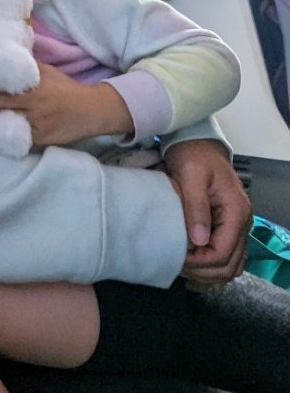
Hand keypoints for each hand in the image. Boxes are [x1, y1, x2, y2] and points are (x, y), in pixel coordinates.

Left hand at [0, 63, 132, 146]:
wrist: (90, 111)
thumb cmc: (66, 89)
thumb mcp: (49, 73)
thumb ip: (29, 66)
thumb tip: (7, 54)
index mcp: (37, 86)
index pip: (10, 81)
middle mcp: (36, 105)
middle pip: (3, 105)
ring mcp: (38, 124)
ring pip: (8, 123)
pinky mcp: (41, 139)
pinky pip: (19, 138)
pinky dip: (5, 137)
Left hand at [164, 139, 251, 288]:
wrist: (197, 143)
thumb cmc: (194, 155)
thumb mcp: (191, 175)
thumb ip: (196, 207)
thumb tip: (199, 241)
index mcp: (236, 211)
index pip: (223, 253)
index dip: (199, 263)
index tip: (177, 260)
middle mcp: (242, 221)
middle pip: (229, 265)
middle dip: (203, 272)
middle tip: (177, 267)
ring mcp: (236, 225)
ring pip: (231, 265)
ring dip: (208, 274)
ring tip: (184, 271)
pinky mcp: (226, 226)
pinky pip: (227, 256)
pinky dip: (213, 268)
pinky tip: (195, 271)